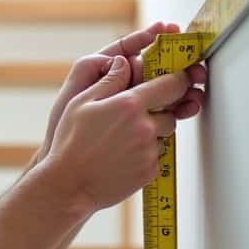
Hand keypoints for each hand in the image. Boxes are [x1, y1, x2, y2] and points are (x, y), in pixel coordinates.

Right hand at [37, 23, 206, 160]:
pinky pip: (157, 156)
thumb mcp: (81, 102)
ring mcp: (149, 151)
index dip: (178, 78)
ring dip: (153, 132)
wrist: (69, 185)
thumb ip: (109, 80)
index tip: (177, 78)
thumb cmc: (71, 144)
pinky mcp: (150, 171)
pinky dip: (146, 153)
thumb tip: (124, 63)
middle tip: (135, 115)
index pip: (172, 84)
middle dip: (160, 110)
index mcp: (130, 105)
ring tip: (123, 138)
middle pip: (172, 111)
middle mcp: (145, 127)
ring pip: (164, 135)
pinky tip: (122, 154)